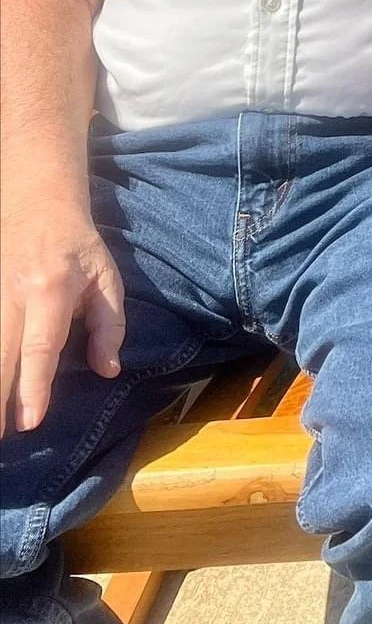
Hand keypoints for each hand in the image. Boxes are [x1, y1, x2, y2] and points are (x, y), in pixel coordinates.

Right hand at [1, 201, 123, 434]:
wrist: (37, 201)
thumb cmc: (77, 246)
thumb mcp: (105, 278)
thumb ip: (109, 326)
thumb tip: (108, 370)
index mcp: (51, 289)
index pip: (40, 347)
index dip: (34, 387)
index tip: (29, 423)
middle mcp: (13, 294)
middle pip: (0, 355)